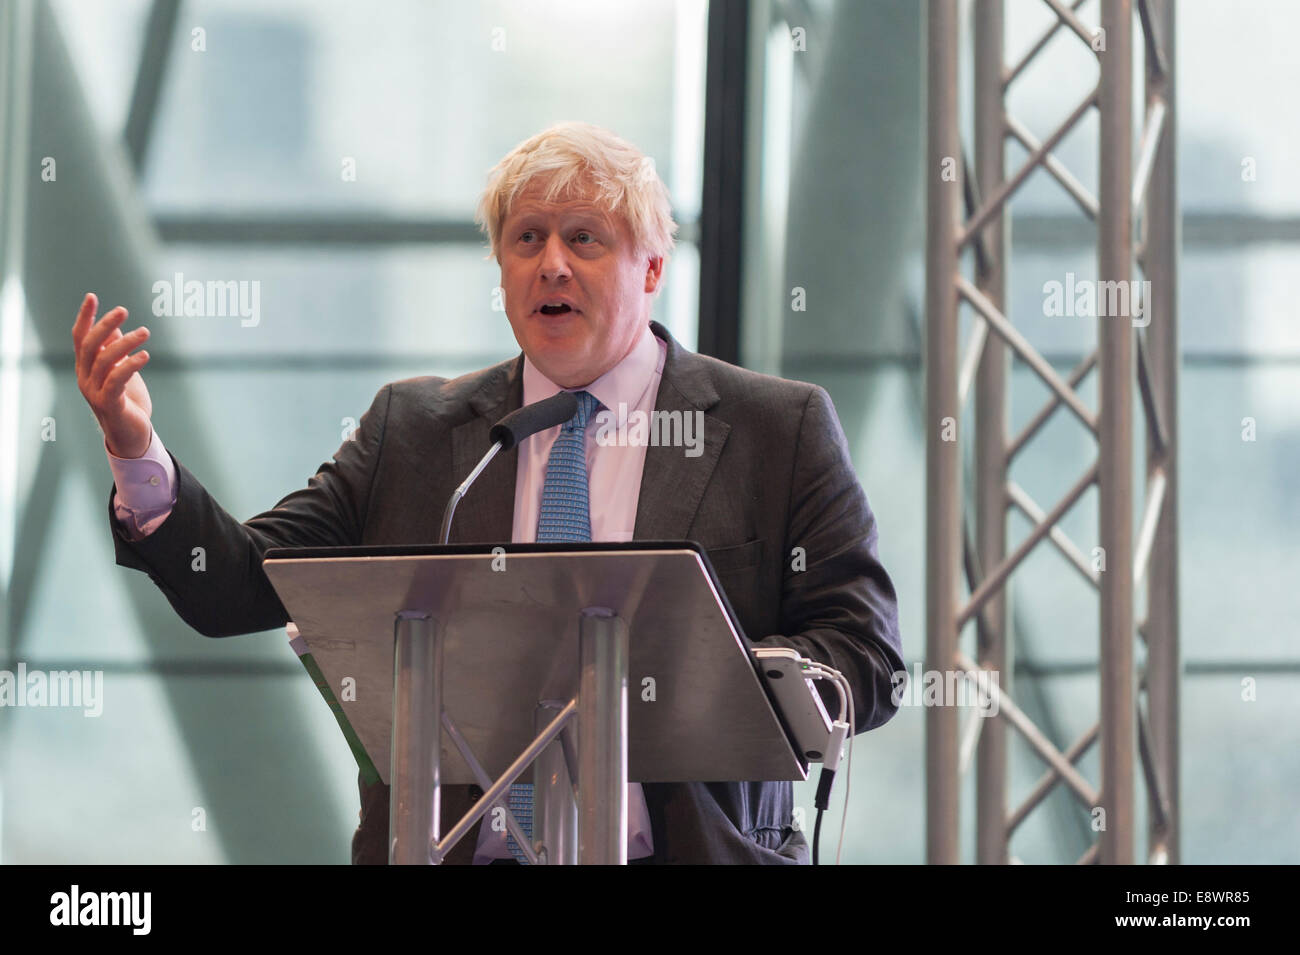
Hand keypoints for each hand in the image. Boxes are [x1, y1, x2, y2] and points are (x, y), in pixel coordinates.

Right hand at [72, 292, 153, 458]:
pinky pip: (117, 380)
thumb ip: (115, 352)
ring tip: (145, 332)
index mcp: (86, 368)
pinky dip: (130, 365)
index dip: (85, 317)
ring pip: (105, 360)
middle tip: (124, 310)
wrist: (132, 435)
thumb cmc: (128, 401)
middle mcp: (85, 378)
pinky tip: (145, 355)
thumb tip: (115, 328)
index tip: (92, 296)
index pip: (80, 338)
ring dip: (125, 343)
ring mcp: (94, 392)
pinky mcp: (109, 403)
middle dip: (105, 325)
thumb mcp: (121, 372)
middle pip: (90, 345)